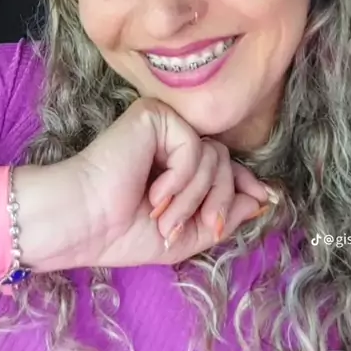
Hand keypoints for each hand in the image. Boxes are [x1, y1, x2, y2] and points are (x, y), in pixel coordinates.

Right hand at [65, 98, 269, 268]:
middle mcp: (173, 139)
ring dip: (193, 198)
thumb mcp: (186, 233)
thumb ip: (225, 215)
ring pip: (215, 157)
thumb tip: (264, 199)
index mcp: (178, 163)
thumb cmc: (123, 232)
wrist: (84, 222)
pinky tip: (154, 192)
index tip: (265, 200)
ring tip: (162, 216)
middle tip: (198, 228)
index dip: (246, 183)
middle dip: (219, 201)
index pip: (226, 164)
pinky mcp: (156, 116)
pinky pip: (195, 148)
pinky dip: (181, 179)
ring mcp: (165, 125)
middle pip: (226, 162)